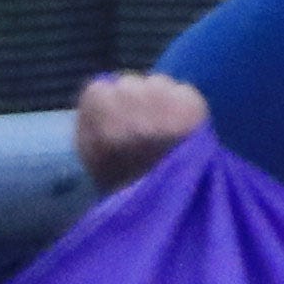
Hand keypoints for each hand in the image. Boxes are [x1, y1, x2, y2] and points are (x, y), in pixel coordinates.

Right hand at [71, 72, 208, 187]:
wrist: (170, 202)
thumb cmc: (127, 179)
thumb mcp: (91, 154)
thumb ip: (89, 119)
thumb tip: (101, 84)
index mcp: (105, 130)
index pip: (98, 89)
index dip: (106, 101)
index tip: (114, 116)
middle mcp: (134, 117)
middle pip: (129, 82)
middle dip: (134, 97)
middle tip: (143, 120)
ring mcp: (168, 110)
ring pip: (157, 82)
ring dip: (159, 96)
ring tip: (164, 122)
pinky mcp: (194, 108)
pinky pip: (183, 90)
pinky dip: (183, 102)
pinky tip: (183, 123)